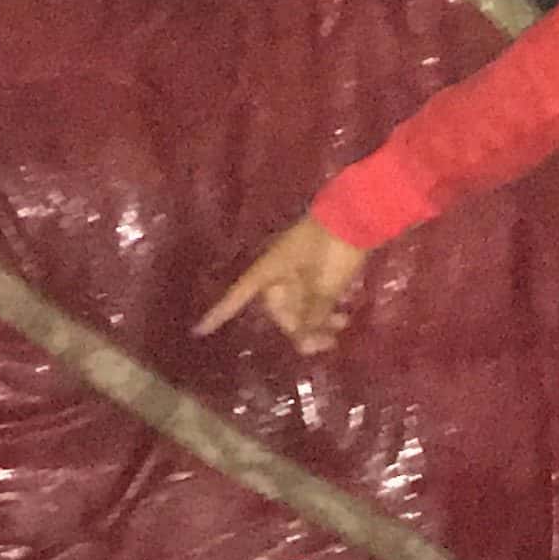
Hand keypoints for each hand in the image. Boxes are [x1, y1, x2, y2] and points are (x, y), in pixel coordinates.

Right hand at [195, 217, 369, 354]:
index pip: (238, 296)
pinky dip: (326, 310)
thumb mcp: (323, 286)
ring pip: (301, 305)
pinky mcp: (319, 267)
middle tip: (326, 342)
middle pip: (280, 310)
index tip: (198, 330)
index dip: (219, 313)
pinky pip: (315, 296)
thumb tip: (302, 347)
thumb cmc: (333, 247)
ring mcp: (300, 268)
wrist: (360, 213)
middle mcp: (279, 271)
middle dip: (300, 329)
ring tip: (339, 330)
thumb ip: (311, 316)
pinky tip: (343, 318)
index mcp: (270, 271)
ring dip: (317, 322)